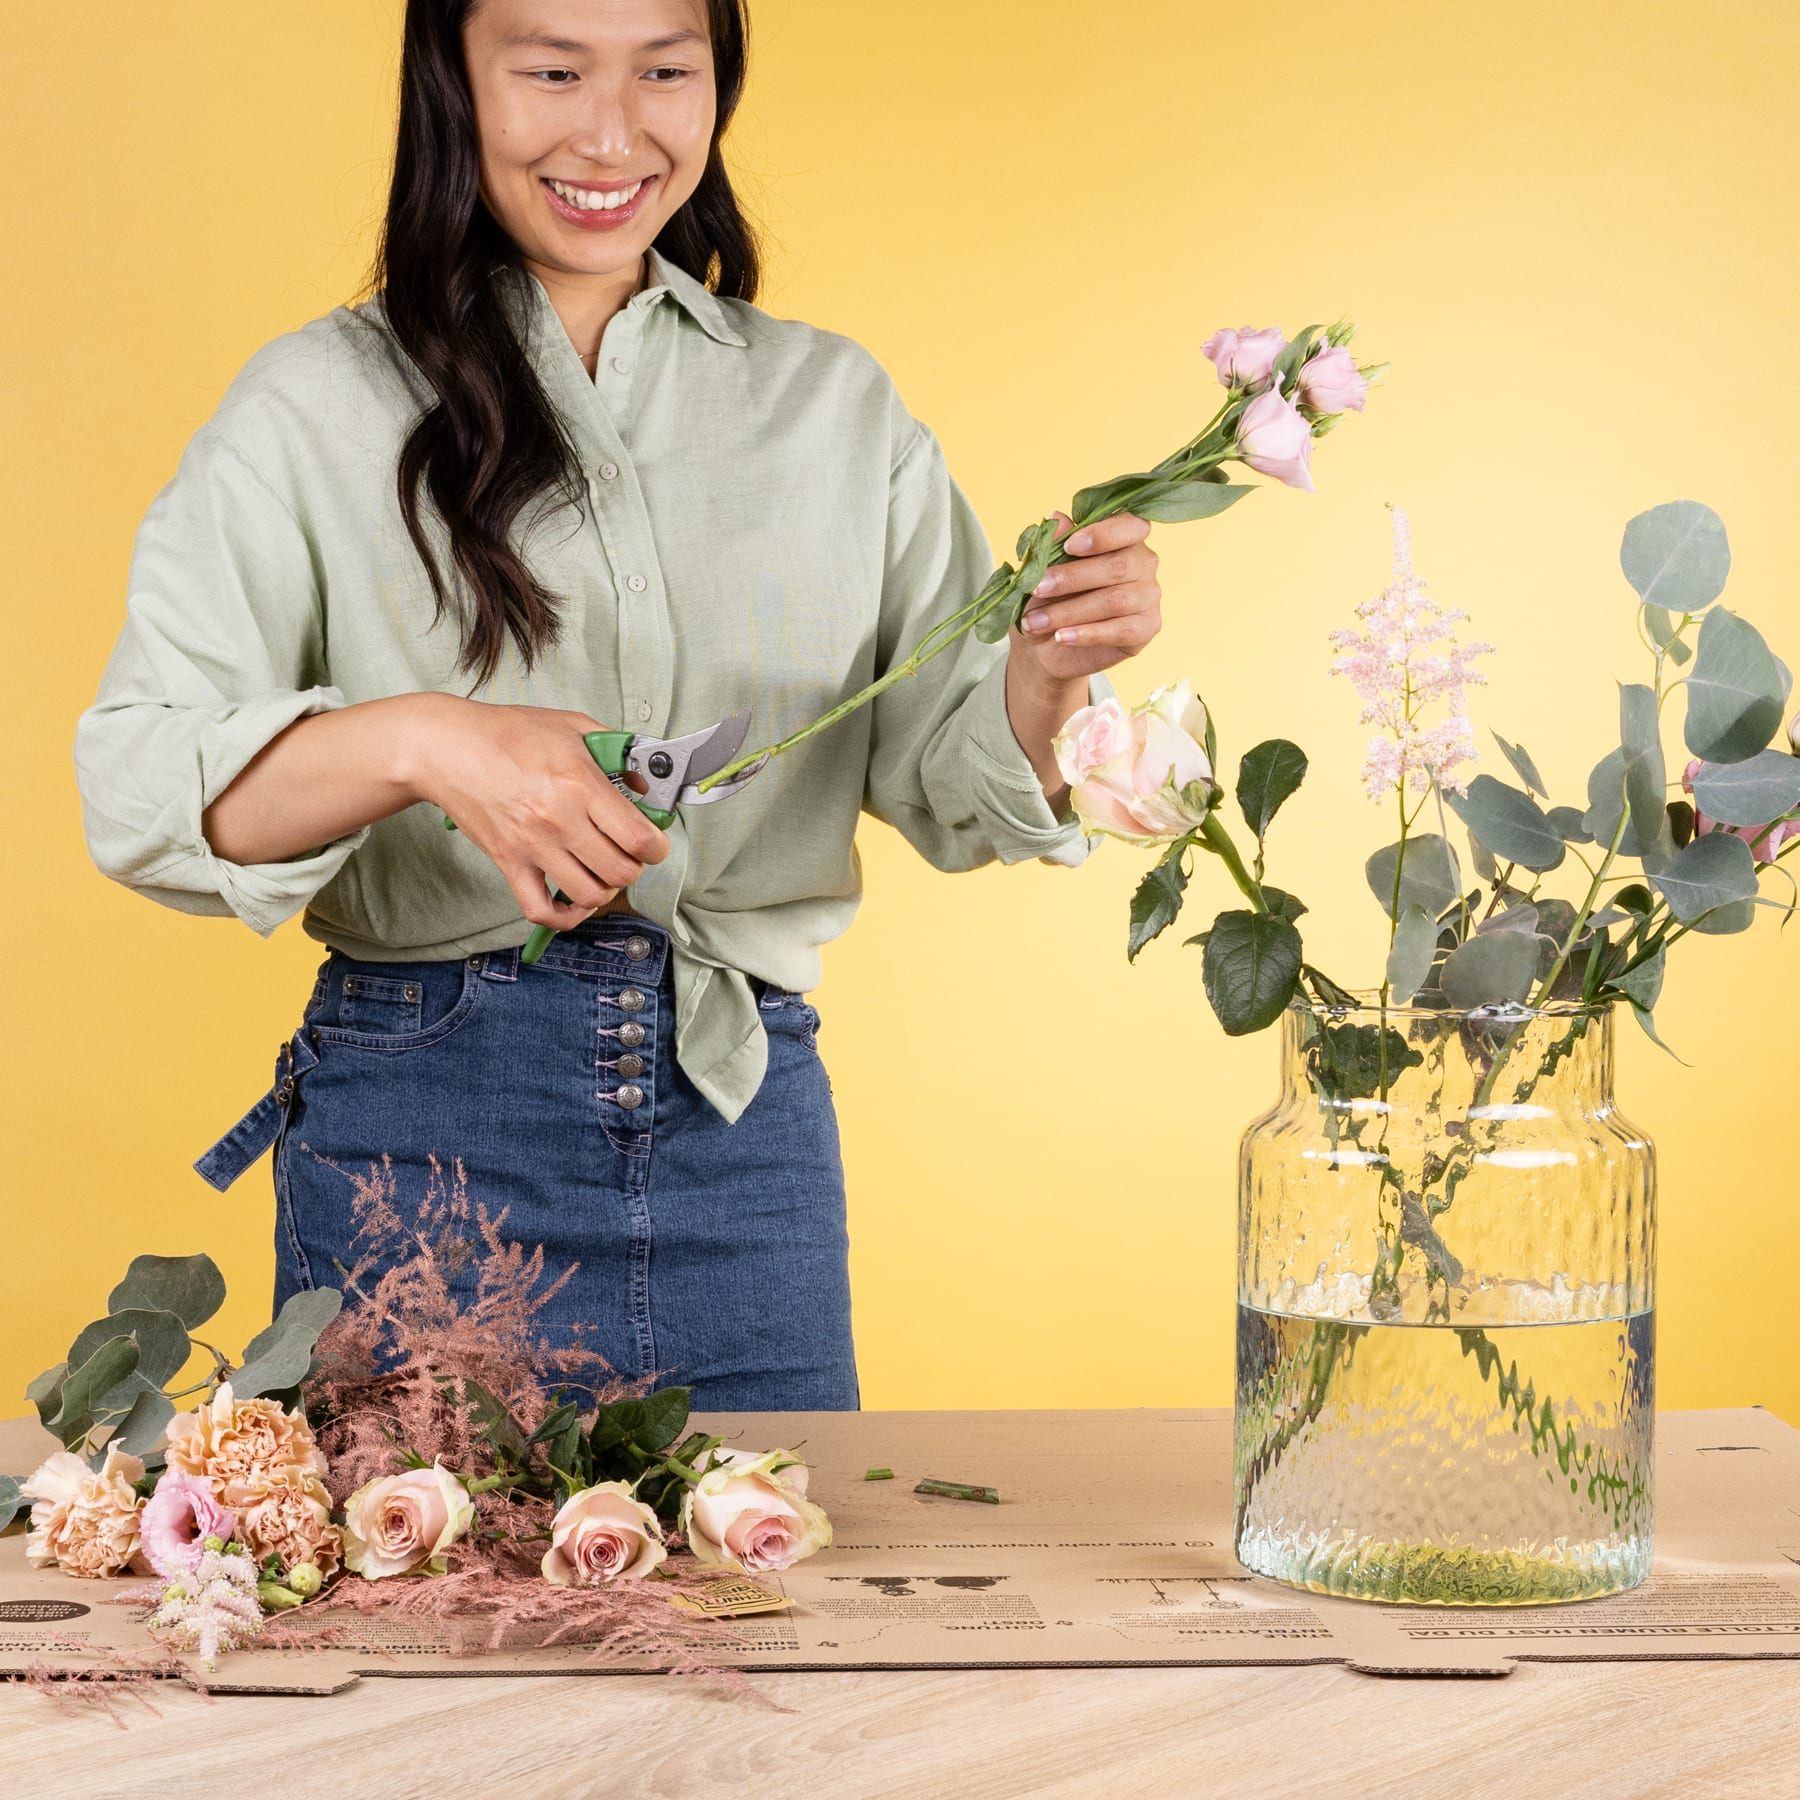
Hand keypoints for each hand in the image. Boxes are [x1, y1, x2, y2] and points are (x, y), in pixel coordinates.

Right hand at [404, 695, 668, 931]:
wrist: (448, 748)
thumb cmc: (508, 733)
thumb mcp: (573, 726)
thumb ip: (618, 753)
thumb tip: (646, 784)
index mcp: (580, 783)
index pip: (639, 838)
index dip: (657, 846)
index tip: (653, 842)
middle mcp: (559, 820)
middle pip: (621, 871)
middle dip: (634, 866)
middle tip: (627, 852)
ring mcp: (532, 846)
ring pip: (589, 895)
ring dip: (605, 889)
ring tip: (600, 870)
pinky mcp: (508, 863)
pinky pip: (541, 910)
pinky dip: (564, 916)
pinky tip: (573, 899)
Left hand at [1011, 510, 1161, 679]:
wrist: (1048, 645)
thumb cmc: (1050, 599)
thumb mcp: (1044, 571)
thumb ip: (1054, 544)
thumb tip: (1056, 518)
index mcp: (1124, 537)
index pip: (1130, 525)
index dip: (1102, 534)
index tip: (1068, 546)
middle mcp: (1143, 563)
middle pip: (1117, 566)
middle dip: (1072, 577)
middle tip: (1037, 588)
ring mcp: (1149, 595)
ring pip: (1116, 600)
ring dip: (1070, 611)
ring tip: (1036, 622)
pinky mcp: (1148, 627)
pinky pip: (1121, 630)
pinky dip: (1088, 634)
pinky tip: (1062, 637)